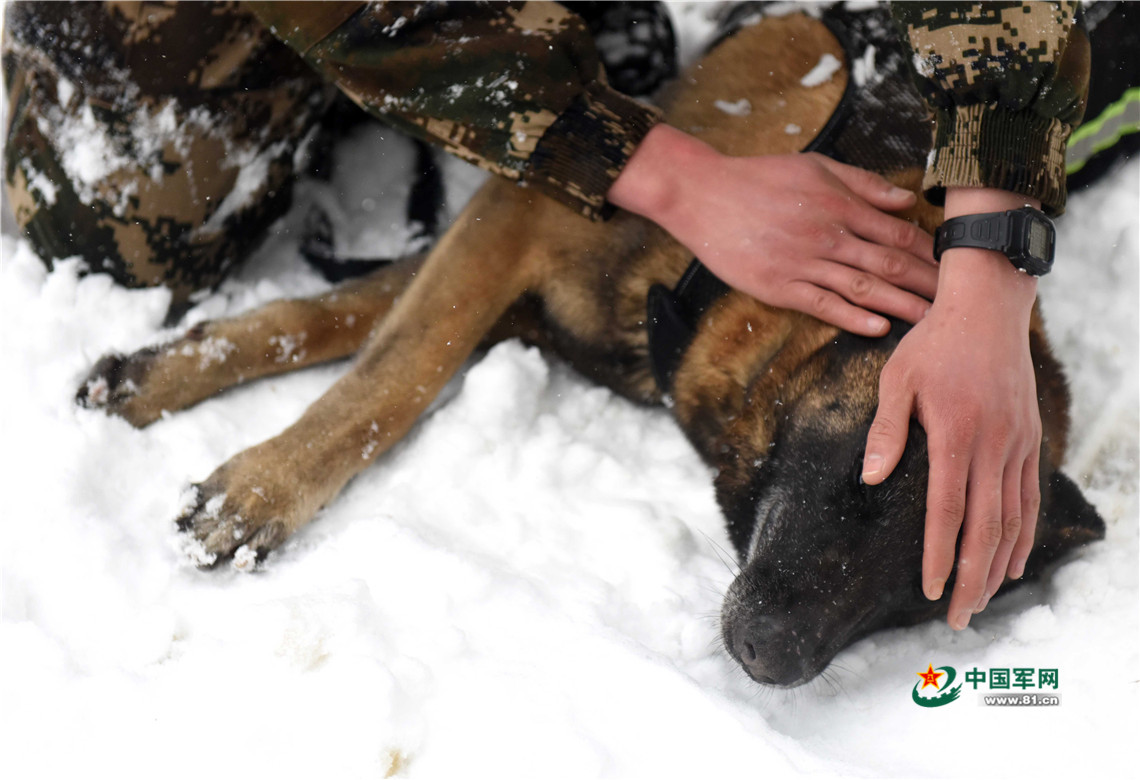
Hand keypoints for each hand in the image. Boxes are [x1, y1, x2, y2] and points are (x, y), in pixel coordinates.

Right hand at [607, 124, 937, 335]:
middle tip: (957, 303)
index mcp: (839, 204)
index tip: (953, 267)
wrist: (703, 195)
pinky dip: (852, 317)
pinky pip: (822, 305)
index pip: (897, 233)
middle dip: (926, 284)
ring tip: (930, 321)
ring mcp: (803, 263)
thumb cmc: (758, 177)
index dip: (929, 252)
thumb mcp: (815, 166)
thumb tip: (906, 199)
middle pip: (889, 264)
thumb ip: (863, 184)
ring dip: (900, 305)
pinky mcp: (778, 285)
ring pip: (862, 288)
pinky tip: (877, 328)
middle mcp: (828, 235)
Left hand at [862, 188, 1043, 630]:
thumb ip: (886, 431)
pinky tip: (1014, 559)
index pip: (947, 510)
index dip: (939, 555)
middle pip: (986, 528)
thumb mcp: (897, 379)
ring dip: (1000, 565)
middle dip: (971, 579)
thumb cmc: (933, 343)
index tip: (929, 590)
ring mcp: (1018, 444)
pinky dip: (1024, 533)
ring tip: (984, 602)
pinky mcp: (1030, 439)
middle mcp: (994, 446)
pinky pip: (1030, 497)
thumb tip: (870, 478)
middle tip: (957, 619)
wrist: (988, 307)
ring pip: (1014, 519)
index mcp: (957, 434)